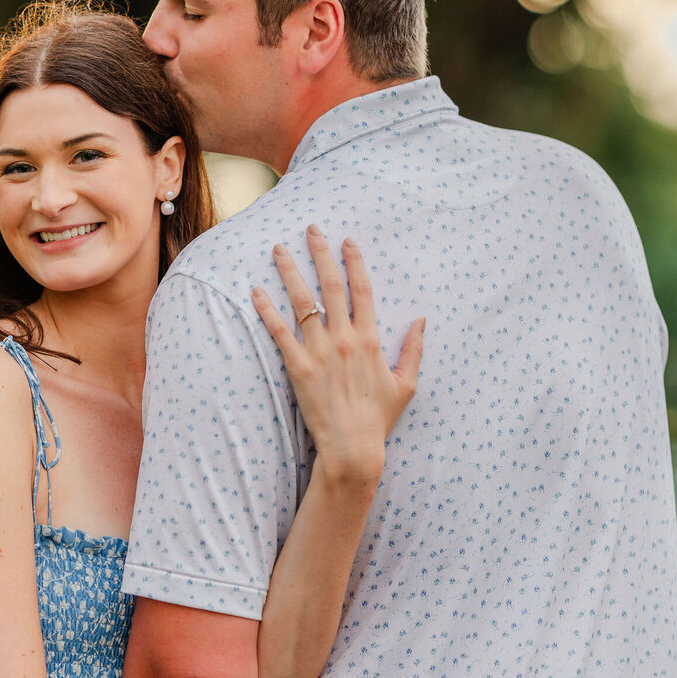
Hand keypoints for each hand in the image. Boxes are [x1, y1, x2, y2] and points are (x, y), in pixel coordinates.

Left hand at [252, 225, 423, 486]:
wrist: (353, 447)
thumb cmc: (379, 420)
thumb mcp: (405, 384)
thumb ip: (412, 349)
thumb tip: (420, 320)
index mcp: (370, 339)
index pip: (362, 290)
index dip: (354, 262)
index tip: (347, 241)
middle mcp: (345, 338)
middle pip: (331, 286)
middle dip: (320, 253)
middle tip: (311, 230)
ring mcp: (320, 351)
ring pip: (302, 301)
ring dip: (289, 272)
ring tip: (278, 250)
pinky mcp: (298, 367)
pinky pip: (279, 331)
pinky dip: (267, 309)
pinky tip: (256, 291)